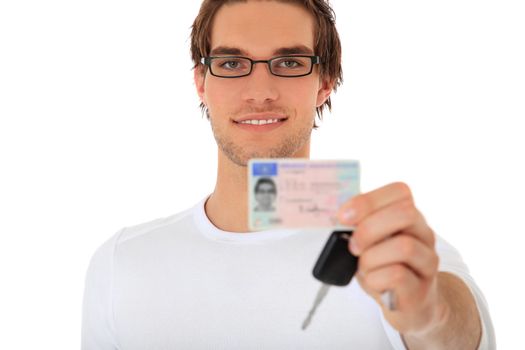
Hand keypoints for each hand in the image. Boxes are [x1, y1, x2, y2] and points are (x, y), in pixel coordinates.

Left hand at [338, 182, 449, 335]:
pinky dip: (375, 279)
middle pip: (405, 214)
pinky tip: (374, 283)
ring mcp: (428, 262)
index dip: (368, 200)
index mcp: (410, 216)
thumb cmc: (383, 268)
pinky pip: (398, 276)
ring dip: (371, 258)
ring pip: (404, 246)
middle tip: (353, 246)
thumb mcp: (369, 242)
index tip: (344, 217)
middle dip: (369, 229)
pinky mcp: (422, 289)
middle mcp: (424, 235)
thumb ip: (359, 226)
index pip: (400, 191)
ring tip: (364, 268)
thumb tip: (339, 218)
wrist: (407, 305)